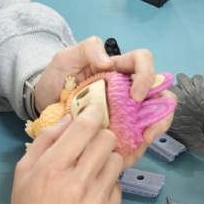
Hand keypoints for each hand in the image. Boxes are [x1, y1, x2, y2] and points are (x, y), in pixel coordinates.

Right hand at [6, 107, 122, 203]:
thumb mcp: (23, 171)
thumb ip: (46, 140)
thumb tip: (70, 118)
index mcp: (53, 167)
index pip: (86, 127)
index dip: (93, 114)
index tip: (95, 114)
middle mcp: (78, 181)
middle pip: (107, 141)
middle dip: (101, 138)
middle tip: (93, 146)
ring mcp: (97, 200)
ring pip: (117, 162)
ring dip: (107, 161)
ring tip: (93, 171)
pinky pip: (118, 187)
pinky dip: (108, 186)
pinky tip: (93, 194)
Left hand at [33, 37, 175, 167]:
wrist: (41, 105)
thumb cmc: (56, 78)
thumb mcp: (66, 57)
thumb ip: (87, 49)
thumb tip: (108, 62)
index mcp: (118, 69)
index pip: (144, 62)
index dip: (147, 76)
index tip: (136, 96)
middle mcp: (127, 90)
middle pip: (160, 95)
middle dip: (163, 110)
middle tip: (149, 126)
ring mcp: (125, 112)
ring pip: (154, 119)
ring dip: (156, 129)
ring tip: (144, 140)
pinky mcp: (118, 132)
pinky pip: (136, 141)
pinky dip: (137, 148)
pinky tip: (128, 154)